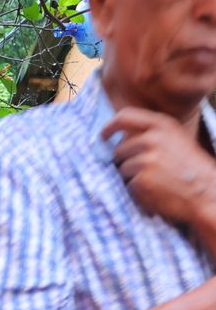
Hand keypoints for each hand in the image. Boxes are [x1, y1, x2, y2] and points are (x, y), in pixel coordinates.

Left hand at [103, 108, 215, 227]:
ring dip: (132, 177)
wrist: (205, 192)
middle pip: (119, 149)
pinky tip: (155, 191)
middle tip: (146, 171)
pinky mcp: (140, 180)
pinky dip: (137, 191)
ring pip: (121, 168)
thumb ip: (151, 133)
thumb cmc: (191, 168)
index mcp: (161, 124)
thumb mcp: (176, 139)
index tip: (103, 135)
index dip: (109, 126)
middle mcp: (151, 138)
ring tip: (155, 181)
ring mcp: (145, 159)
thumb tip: (121, 136)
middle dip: (126, 161)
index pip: (124, 117)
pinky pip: (127, 185)